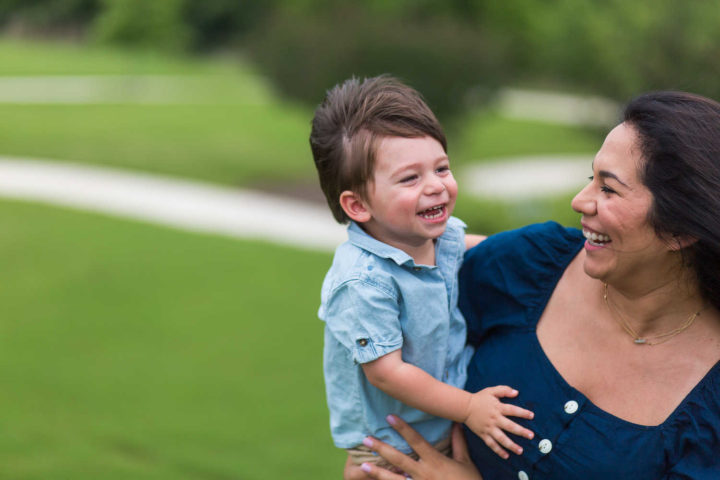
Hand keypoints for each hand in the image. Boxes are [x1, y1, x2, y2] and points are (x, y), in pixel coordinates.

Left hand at [344, 415, 481, 479]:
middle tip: (365, 439)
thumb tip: (456, 423)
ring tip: (363, 466)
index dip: (402, 428)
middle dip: (381, 448)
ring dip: (377, 472)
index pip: (416, 441)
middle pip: (398, 459)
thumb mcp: (466, 462)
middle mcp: (424, 473)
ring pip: (394, 479)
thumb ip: (458, 443)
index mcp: (435, 461)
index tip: (389, 417)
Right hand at [464, 386, 533, 458]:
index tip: (532, 416)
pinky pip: (491, 444)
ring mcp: (489, 428)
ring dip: (511, 445)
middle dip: (521, 431)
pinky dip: (498, 451)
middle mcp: (494, 419)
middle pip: (510, 426)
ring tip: (520, 450)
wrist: (464, 407)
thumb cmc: (479, 398)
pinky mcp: (483, 434)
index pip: (513, 410)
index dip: (522, 413)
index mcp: (498, 408)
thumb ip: (504, 390)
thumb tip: (516, 392)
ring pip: (501, 438)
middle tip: (531, 436)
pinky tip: (506, 456)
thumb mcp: (491, 391)